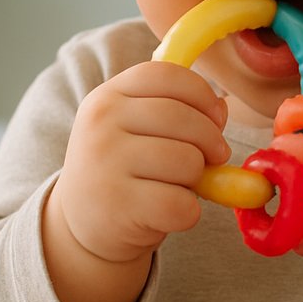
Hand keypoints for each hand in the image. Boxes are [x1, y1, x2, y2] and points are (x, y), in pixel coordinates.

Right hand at [55, 61, 230, 264]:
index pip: (168, 75)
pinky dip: (187, 213)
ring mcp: (106, 164)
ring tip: (177, 185)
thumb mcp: (134, 128)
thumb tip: (221, 109)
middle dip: (211, 141)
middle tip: (212, 159)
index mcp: (107, 97)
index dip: (203, 95)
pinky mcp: (119, 207)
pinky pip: (182, 204)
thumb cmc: (121, 169)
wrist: (81, 226)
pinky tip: (166, 213)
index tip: (215, 118)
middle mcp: (100, 124)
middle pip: (186, 119)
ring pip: (189, 162)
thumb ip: (177, 109)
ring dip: (197, 179)